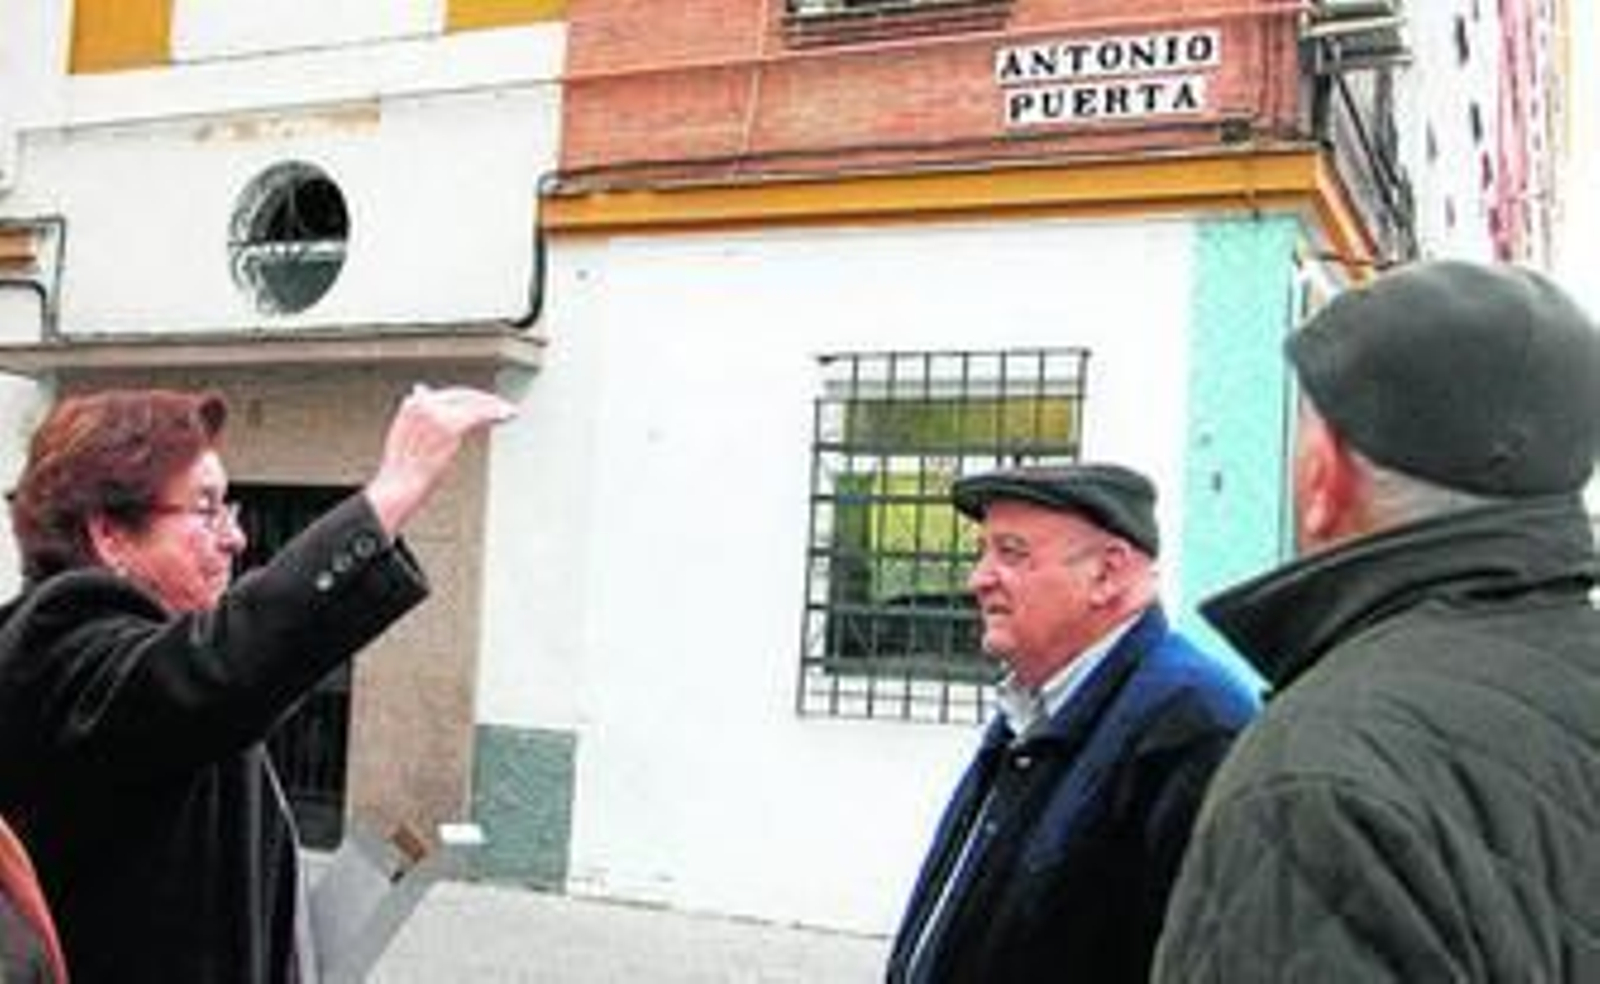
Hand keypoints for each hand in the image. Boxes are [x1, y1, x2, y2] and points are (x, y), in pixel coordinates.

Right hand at [363, 384, 516, 536]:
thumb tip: (422, 390)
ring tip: (508, 411)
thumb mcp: (404, 433)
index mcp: (413, 404)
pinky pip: (478, 415)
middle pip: (463, 395)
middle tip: (502, 405)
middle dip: (485, 399)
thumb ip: (417, 412)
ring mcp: (437, 415)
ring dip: (495, 406)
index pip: (448, 393)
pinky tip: (505, 416)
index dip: (470, 396)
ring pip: (474, 403)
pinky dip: (495, 413)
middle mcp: (424, 404)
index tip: (485, 401)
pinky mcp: (450, 427)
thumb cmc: (403, 468)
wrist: (400, 486)